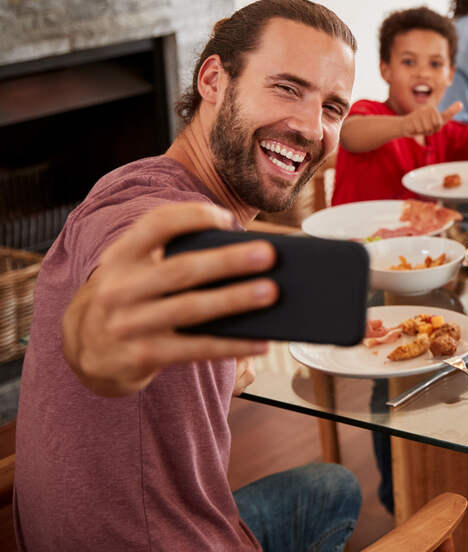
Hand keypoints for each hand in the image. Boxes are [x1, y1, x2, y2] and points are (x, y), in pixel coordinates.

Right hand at [62, 202, 278, 397]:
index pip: (156, 225)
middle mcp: (119, 287)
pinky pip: (195, 349)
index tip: (228, 218)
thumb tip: (246, 256)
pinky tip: (261, 341)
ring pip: (190, 309)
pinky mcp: (142, 356)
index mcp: (121, 255)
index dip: (193, 217)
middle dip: (228, 261)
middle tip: (268, 255)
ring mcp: (128, 324)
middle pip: (181, 269)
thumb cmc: (135, 297)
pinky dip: (231, 345)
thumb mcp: (139, 270)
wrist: (90, 348)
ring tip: (272, 293)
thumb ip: (176, 256)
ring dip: (235, 300)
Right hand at [398, 102, 461, 136]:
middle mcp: (426, 109)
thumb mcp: (437, 121)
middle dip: (430, 131)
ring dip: (423, 131)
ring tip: (419, 127)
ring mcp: (419, 112)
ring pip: (426, 129)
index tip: (432, 124)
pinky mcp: (412, 117)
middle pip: (434, 126)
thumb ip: (449, 113)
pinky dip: (416, 131)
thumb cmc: (423, 125)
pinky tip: (413, 127)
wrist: (405, 126)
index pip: (439, 123)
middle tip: (424, 128)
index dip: (435, 128)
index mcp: (433, 109)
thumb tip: (461, 103)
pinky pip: (418, 130)